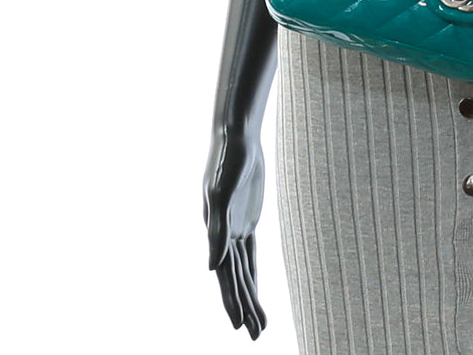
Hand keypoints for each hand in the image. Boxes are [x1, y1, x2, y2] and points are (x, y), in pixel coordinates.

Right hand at [203, 128, 267, 338]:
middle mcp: (224, 237)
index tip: (241, 326)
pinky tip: (256, 291)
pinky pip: (251, 255)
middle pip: (235, 280)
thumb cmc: (226, 162)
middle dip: (244, 308)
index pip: (226, 276)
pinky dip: (253, 274)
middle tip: (256, 336)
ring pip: (244, 272)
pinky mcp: (247, 220)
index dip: (233, 301)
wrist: (235, 138)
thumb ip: (217, 229)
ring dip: (251, 297)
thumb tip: (212, 267)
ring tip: (260, 325)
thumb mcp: (221, 193)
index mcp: (216, 235)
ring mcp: (235, 229)